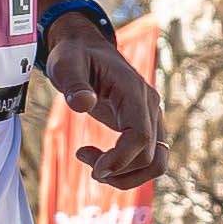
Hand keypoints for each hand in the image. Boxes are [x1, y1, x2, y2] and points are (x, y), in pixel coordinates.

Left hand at [43, 7, 162, 187]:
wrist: (85, 48)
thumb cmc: (74, 56)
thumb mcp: (65, 65)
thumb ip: (73, 83)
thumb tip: (82, 103)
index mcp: (134, 92)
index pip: (140, 137)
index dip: (120, 160)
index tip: (94, 169)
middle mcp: (150, 106)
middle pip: (150, 157)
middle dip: (117, 170)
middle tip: (83, 157)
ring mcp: (151, 117)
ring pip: (156, 163)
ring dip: (126, 176)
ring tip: (94, 166)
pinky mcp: (145, 126)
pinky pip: (149, 159)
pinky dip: (128, 169)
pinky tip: (101, 159)